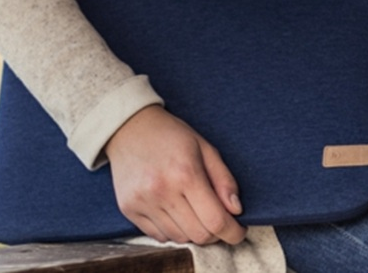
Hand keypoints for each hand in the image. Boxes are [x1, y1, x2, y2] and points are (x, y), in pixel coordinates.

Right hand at [104, 104, 245, 245]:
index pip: (215, 220)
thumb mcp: (205, 147)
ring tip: (196, 213)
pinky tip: (176, 214)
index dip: (232, 232)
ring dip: (194, 232)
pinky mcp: (129, 210)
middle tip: (219, 221)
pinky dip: (173, 232)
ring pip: (179, 238)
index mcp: (185, 173)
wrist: (130, 128)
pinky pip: (158, 237)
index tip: (239, 232)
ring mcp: (142, 203)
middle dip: (216, 233)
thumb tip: (236, 210)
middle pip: (198, 235)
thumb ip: (224, 179)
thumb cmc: (172, 136)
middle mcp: (162, 191)